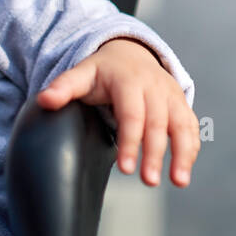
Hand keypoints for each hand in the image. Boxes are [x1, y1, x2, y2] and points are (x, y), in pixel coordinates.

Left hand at [35, 37, 199, 187]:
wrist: (130, 52)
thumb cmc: (103, 71)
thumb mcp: (82, 74)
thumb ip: (64, 87)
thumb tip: (44, 100)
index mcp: (129, 81)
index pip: (132, 114)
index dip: (130, 141)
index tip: (124, 169)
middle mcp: (155, 87)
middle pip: (157, 123)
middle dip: (155, 154)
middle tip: (149, 182)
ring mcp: (171, 95)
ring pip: (181, 124)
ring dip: (182, 153)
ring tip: (179, 181)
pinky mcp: (181, 104)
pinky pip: (190, 127)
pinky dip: (191, 148)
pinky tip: (184, 171)